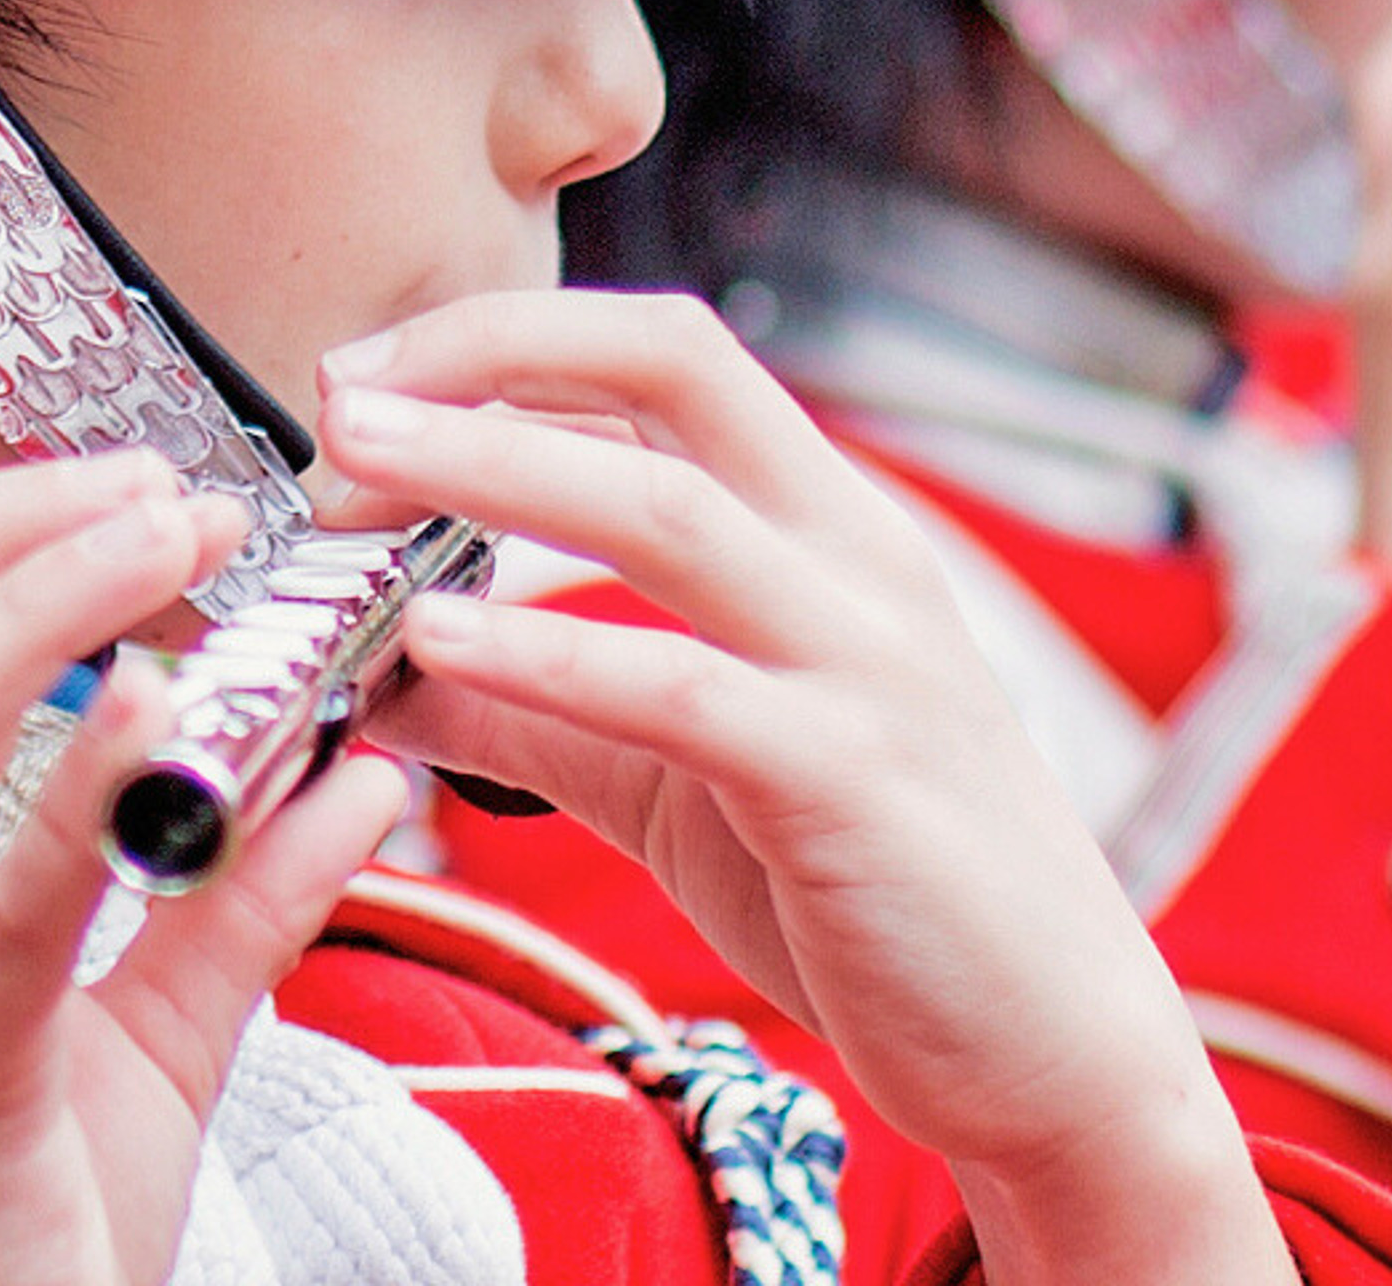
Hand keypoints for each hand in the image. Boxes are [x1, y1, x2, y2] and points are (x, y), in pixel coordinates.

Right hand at [0, 453, 417, 1285]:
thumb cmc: (14, 1240)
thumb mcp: (149, 1037)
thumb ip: (245, 894)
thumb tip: (355, 769)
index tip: (128, 484)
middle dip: (5, 525)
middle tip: (163, 484)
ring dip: (40, 604)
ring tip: (170, 543)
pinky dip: (77, 793)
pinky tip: (159, 711)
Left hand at [318, 292, 1295, 1285]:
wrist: (1054, 1048)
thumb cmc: (883, 894)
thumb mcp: (687, 776)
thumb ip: (550, 708)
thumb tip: (390, 666)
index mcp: (828, 529)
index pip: (667, 358)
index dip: (508, 342)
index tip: (371, 383)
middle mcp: (856, 559)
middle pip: (673, 367)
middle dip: (491, 355)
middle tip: (336, 394)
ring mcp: (863, 661)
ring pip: (665, 505)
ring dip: (489, 468)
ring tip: (351, 471)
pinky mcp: (849, 780)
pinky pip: (681, 687)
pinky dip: (548, 649)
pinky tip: (435, 642)